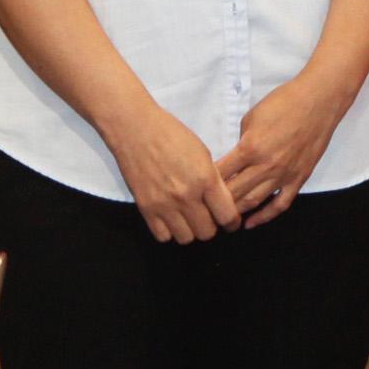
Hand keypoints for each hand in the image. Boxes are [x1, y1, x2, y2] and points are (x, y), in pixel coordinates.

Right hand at [105, 104, 240, 243]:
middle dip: (211, 226)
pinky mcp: (145, 208)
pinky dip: (169, 231)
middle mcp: (186, 196)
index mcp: (205, 179)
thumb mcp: (203, 153)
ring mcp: (164, 205)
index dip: (232, 222)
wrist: (136, 130)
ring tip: (189, 218)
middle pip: (207, 232)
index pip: (226, 215)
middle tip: (208, 217)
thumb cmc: (173, 135)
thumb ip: (213, 180)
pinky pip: (163, 236)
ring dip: (191, 231)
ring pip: (186, 238)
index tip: (230, 221)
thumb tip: (221, 202)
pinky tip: (171, 218)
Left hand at [214, 77, 347, 229]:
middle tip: (203, 210)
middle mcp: (265, 166)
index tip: (194, 190)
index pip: (220, 173)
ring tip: (222, 218)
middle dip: (215, 203)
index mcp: (250, 148)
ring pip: (253, 201)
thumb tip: (235, 157)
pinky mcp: (299, 178)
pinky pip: (280, 204)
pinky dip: (264, 216)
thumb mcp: (252, 117)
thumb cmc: (284, 102)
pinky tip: (251, 223)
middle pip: (233, 192)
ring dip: (236, 212)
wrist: (319, 100)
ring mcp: (283, 175)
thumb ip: (241, 141)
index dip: (204, 183)